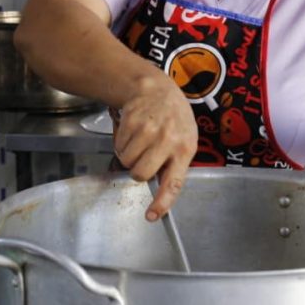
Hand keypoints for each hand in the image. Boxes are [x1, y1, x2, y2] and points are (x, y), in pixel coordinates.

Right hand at [113, 74, 197, 221]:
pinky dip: (122, 143)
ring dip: (129, 156)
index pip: (173, 182)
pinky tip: (134, 131)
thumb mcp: (184, 139)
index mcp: (185, 148)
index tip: (152, 216)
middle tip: (144, 159)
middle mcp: (167, 140)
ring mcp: (148, 130)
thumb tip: (161, 191)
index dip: (162, 202)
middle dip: (138, 171)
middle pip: (140, 174)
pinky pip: (119, 147)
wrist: (156, 89)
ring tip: (141, 141)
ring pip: (127, 161)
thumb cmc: (173, 119)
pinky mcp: (132, 122)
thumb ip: (175, 163)